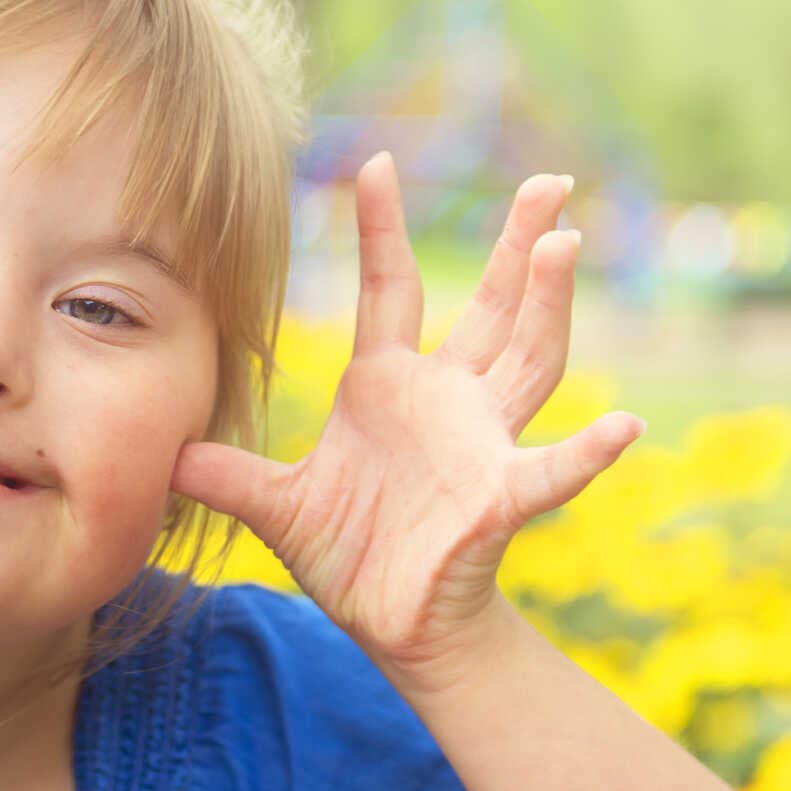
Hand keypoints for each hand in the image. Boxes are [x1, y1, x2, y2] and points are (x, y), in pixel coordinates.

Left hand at [168, 151, 643, 681]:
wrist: (393, 627)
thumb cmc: (349, 555)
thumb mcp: (276, 508)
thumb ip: (227, 476)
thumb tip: (165, 453)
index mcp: (387, 387)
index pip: (390, 289)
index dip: (382, 229)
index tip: (377, 163)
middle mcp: (446, 402)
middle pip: (492, 307)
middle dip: (518, 244)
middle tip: (548, 183)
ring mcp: (481, 445)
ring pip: (528, 362)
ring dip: (548, 306)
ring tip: (563, 245)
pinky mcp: (499, 499)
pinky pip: (550, 472)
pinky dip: (588, 453)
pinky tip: (624, 425)